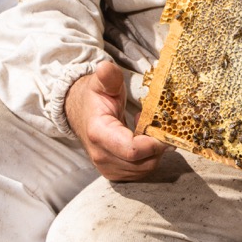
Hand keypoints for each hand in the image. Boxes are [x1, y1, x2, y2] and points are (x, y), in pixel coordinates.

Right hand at [64, 60, 165, 181]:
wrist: (80, 114)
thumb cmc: (94, 98)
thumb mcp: (102, 83)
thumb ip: (108, 76)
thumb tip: (105, 68)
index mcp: (99, 133)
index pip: (132, 150)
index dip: (153, 142)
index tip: (162, 127)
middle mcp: (101, 156)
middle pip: (143, 163)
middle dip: (157, 146)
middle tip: (157, 126)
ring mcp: (107, 168)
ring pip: (144, 169)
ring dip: (153, 152)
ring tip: (146, 130)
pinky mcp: (114, 173)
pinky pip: (140, 172)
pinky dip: (147, 158)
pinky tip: (142, 141)